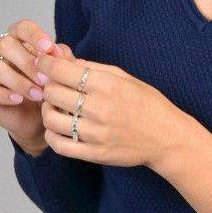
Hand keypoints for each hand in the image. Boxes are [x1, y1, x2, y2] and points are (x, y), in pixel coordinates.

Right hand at [0, 19, 76, 151]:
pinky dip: (3, 94)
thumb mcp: (60, 74)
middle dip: (28, 63)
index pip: (22, 28)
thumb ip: (61, 59)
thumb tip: (56, 52)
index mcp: (20, 40)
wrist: (41, 120)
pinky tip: (18, 100)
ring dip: (18, 80)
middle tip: (46, 80)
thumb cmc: (50, 91)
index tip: (48, 49)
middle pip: (5, 44)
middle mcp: (0, 51)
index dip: (34, 35)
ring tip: (38, 95)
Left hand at [34, 50, 190, 170]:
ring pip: (51, 119)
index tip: (43, 64)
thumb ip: (93, 68)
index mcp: (106, 85)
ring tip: (55, 108)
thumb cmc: (148, 104)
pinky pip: (59, 144)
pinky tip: (57, 128)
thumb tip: (63, 59)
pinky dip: (51, 135)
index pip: (60, 70)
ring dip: (47, 110)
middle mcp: (99, 108)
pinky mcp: (95, 153)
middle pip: (52, 92)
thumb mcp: (125, 78)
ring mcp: (96, 133)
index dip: (45, 64)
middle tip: (52, 87)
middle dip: (47, 86)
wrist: (167, 138)